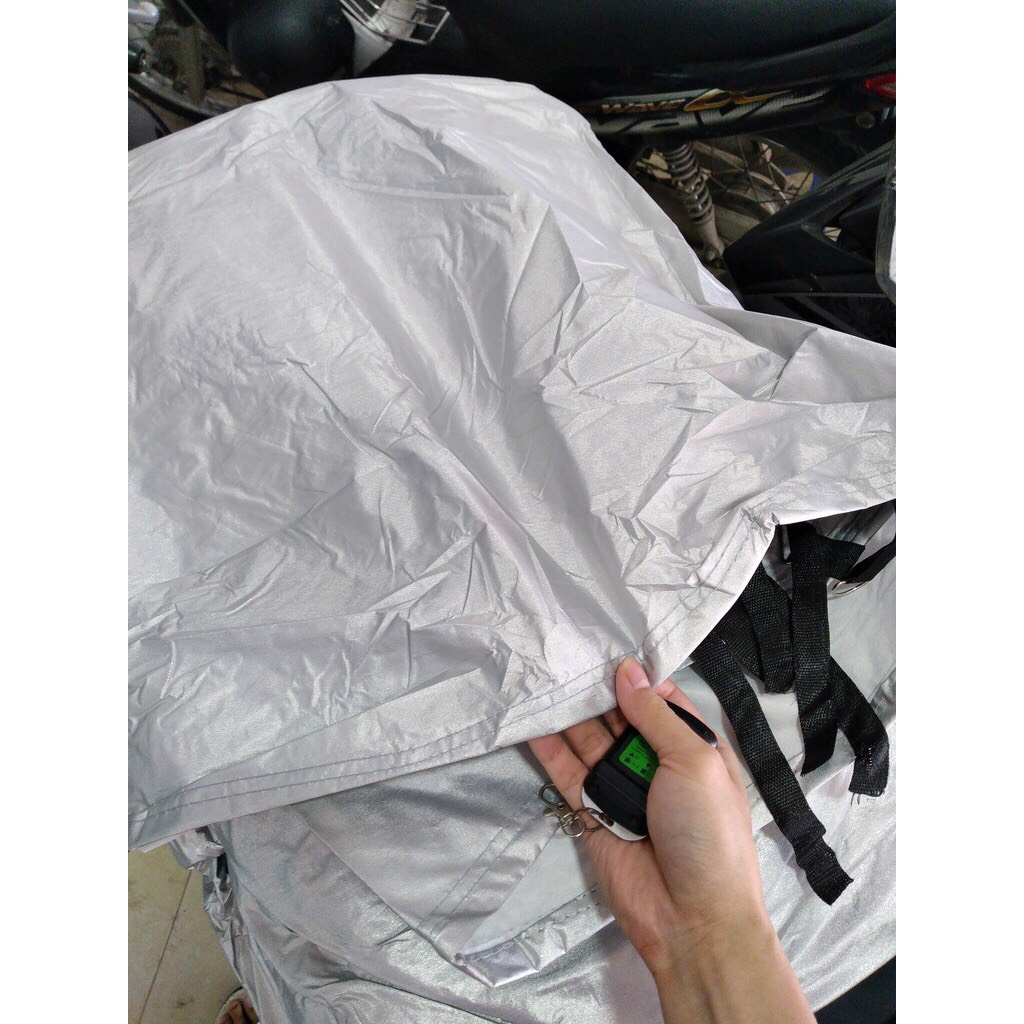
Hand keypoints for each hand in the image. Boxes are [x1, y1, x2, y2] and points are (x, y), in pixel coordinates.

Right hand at [528, 657, 813, 1023]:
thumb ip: (655, 715)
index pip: (661, 699)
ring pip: (589, 738)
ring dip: (568, 712)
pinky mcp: (592, 810)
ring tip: (541, 674)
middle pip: (619, 714)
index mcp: (694, 748)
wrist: (693, 920)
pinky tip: (531, 718)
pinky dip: (549, 747)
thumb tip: (627, 671)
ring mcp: (623, 785)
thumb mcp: (695, 762)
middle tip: (563, 650)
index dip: (636, 675)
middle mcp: (656, 762)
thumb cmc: (710, 835)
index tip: (604, 642)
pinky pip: (567, 772)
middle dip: (595, 688)